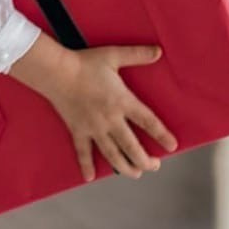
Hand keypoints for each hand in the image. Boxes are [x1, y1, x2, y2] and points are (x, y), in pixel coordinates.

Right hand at [10, 34, 176, 180]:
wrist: (57, 72)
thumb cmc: (85, 63)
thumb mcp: (114, 56)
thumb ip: (137, 54)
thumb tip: (158, 51)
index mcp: (122, 102)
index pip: (148, 122)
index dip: (162, 135)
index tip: (172, 147)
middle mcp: (111, 119)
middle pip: (132, 147)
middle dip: (146, 160)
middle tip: (155, 165)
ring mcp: (94, 128)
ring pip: (112, 154)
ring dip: (126, 167)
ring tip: (136, 174)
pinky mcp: (78, 131)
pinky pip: (83, 152)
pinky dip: (86, 165)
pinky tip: (90, 177)